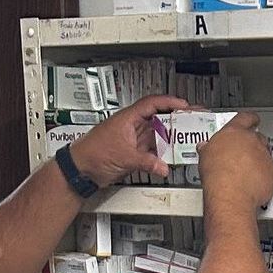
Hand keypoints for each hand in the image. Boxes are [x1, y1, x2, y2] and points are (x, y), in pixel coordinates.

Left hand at [69, 93, 187, 187]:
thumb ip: (146, 162)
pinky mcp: (132, 153)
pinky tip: (172, 156)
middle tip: (192, 119)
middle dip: (176, 118)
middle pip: (158, 118)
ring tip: (187, 137)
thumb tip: (163, 167)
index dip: (169, 102)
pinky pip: (152, 151)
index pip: (152, 104)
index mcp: (128, 119)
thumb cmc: (93, 154)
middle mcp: (132, 127)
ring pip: (157, 135)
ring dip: (171, 136)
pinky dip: (162, 154)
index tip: (184, 105)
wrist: (80, 170)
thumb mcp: (124, 156)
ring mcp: (133, 140)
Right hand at [197, 113, 272, 211]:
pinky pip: (269, 171)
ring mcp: (264, 156)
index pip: (246, 117)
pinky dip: (264, 175)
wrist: (230, 194)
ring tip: (247, 171)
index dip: (250, 119)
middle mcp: (252, 141)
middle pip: (258, 137)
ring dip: (258, 160)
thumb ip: (209, 147)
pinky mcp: (272, 172)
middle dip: (253, 144)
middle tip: (244, 153)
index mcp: (235, 132)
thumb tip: (205, 147)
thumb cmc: (217, 175)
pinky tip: (253, 182)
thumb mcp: (206, 155)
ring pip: (265, 154)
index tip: (252, 120)